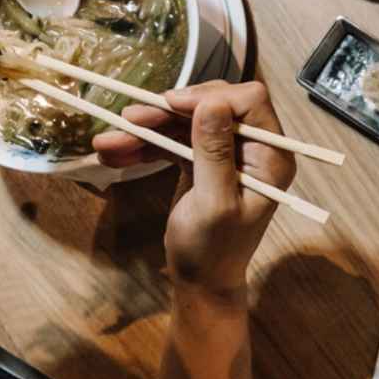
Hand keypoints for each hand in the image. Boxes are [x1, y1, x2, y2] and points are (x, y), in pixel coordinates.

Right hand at [94, 81, 295, 293]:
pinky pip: (174, 141)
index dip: (211, 97)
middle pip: (213, 106)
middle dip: (169, 112)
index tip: (171, 105)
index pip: (250, 102)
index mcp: (271, 156)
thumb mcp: (214, 202)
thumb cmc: (213, 249)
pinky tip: (114, 152)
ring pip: (187, 123)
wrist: (201, 281)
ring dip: (147, 129)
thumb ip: (215, 153)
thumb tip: (212, 103)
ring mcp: (228, 153)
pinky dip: (145, 145)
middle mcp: (255, 148)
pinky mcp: (203, 161)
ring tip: (107, 142)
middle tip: (128, 119)